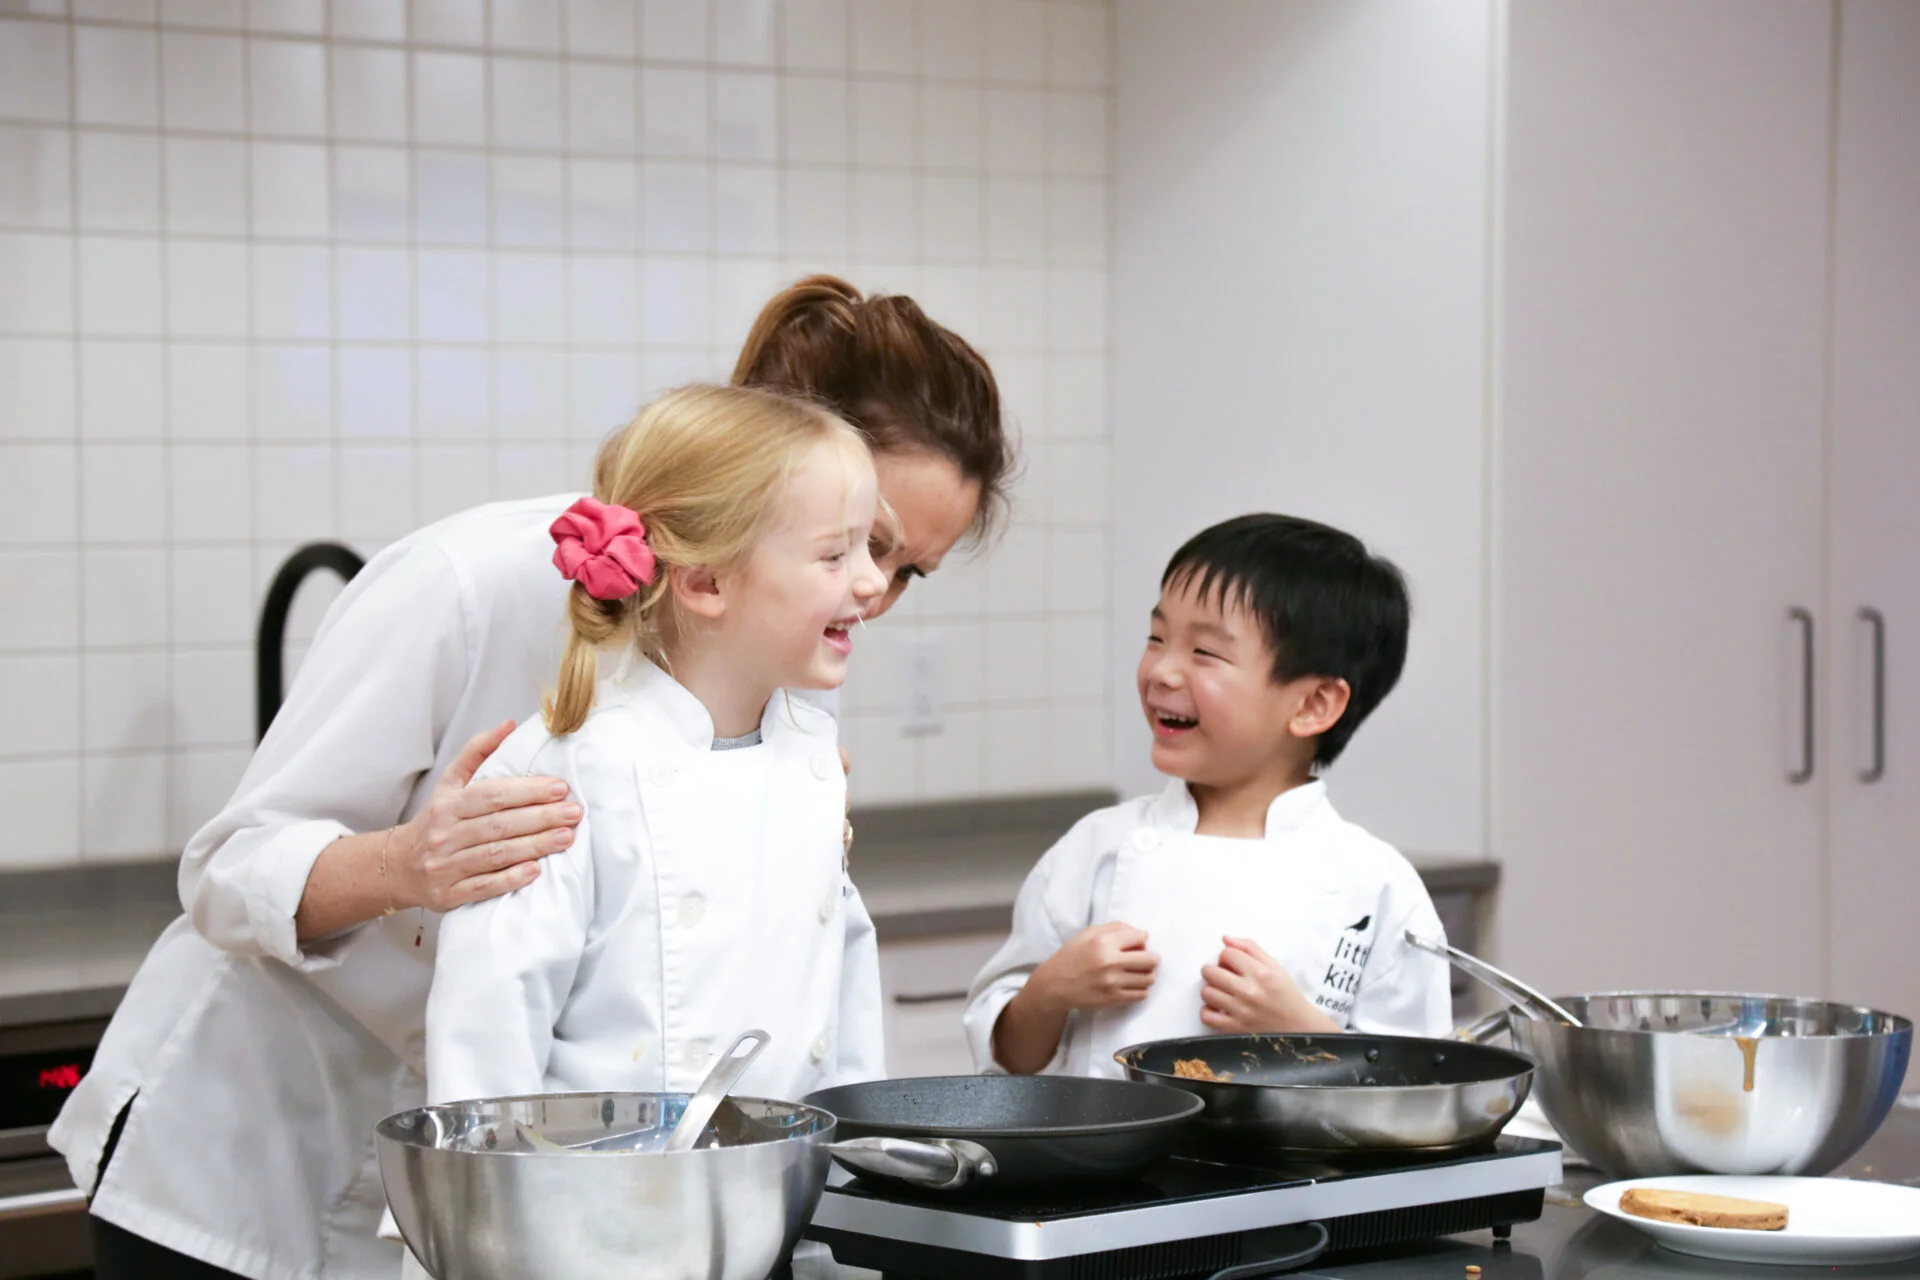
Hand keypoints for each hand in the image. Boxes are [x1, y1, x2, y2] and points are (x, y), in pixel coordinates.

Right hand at [389, 721, 582, 911]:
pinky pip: (484, 887)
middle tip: (573, 813)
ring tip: (566, 838)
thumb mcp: (450, 783)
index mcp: (447, 805)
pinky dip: (510, 878)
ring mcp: (445, 866)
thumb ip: (478, 752)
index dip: (527, 790)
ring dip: (534, 846)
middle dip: (540, 818)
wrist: (399, 867)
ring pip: (496, 854)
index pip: (491, 794)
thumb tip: (509, 726)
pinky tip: (536, 870)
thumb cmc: (436, 821)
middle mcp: (444, 835)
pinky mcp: (449, 895)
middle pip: (499, 825)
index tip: (560, 788)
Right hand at [1027, 922, 1159, 1013]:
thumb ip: (1115, 928)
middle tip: (1143, 960)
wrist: (1054, 985)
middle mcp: (1109, 962)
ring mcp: (1112, 982)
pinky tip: (1130, 985)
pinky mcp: (1113, 999)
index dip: (1141, 940)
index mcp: (1102, 942)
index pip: (1140, 937)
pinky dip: (1140, 989)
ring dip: (1146, 975)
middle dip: (1150, 958)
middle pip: (1151, 959)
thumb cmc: (1071, 956)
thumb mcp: (1088, 934)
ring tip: (1135, 973)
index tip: (1137, 945)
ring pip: (1149, 978)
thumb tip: (1143, 934)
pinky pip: (1141, 994)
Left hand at [1199, 936, 1339, 1033]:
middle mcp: (1249, 992)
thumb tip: (1226, 939)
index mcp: (1260, 973)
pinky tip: (1218, 1008)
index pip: (1227, 953)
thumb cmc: (1287, 996)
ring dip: (1210, 990)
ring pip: (1206, 993)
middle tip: (1221, 975)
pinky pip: (1207, 1017)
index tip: (1231, 963)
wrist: (1298, 1027)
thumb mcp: (1275, 966)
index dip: (1226, 956)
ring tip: (1221, 992)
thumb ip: (1250, 949)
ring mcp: (1241, 1012)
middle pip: (1210, 972)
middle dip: (1212, 970)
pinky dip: (1208, 1011)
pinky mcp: (1235, 1029)